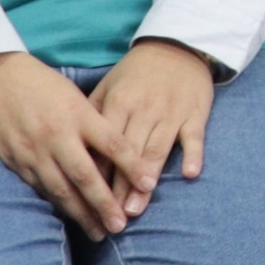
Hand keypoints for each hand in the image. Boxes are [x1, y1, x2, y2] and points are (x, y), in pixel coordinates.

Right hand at [0, 50, 143, 235]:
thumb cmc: (38, 81)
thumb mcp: (72, 94)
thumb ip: (91, 121)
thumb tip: (115, 150)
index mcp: (78, 113)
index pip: (112, 144)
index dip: (132, 166)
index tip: (148, 185)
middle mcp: (57, 134)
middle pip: (86, 175)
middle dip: (104, 204)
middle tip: (120, 227)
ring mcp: (33, 150)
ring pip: (61, 188)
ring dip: (80, 213)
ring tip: (97, 232)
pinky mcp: (13, 160)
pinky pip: (38, 187)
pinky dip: (55, 203)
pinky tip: (68, 216)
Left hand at [91, 39, 220, 216]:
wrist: (177, 46)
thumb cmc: (137, 72)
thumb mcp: (109, 86)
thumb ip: (91, 114)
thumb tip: (70, 146)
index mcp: (118, 104)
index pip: (103, 147)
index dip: (97, 175)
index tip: (88, 203)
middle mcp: (143, 110)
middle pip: (128, 155)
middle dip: (119, 188)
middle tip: (112, 218)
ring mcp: (171, 113)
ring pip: (157, 150)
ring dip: (147, 179)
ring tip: (138, 208)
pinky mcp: (195, 113)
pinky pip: (194, 136)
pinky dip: (193, 154)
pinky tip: (189, 174)